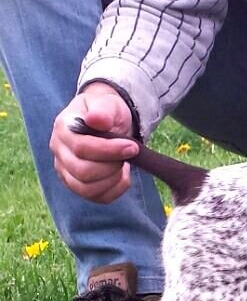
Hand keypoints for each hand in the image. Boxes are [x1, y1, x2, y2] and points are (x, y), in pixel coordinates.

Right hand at [50, 83, 138, 202]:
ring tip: (123, 164)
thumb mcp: (107, 103)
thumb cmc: (106, 111)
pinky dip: (116, 189)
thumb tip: (96, 120)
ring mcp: (66, 171)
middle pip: (83, 172)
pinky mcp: (77, 185)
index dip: (109, 150)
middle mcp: (59, 152)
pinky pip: (97, 198)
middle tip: (128, 154)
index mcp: (63, 129)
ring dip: (113, 179)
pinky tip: (122, 175)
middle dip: (112, 166)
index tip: (132, 147)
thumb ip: (103, 110)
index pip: (81, 148)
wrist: (107, 121)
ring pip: (87, 189)